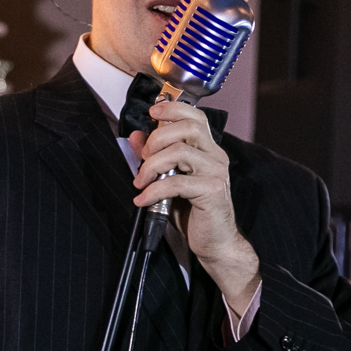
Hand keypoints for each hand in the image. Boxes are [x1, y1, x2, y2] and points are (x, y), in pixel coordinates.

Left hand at [129, 100, 260, 313]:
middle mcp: (216, 156)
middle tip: (143, 157)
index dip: (173, 109)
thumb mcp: (167, 180)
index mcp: (208, 149)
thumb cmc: (192, 212)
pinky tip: (142, 199)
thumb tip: (135, 136)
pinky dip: (154, 190)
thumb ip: (153, 157)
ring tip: (140, 181)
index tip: (152, 112)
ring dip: (152, 165)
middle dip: (157, 138)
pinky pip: (177, 182)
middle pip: (188, 128)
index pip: (195, 117)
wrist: (215, 242)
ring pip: (181, 151)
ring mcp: (216, 172)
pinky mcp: (212, 191)